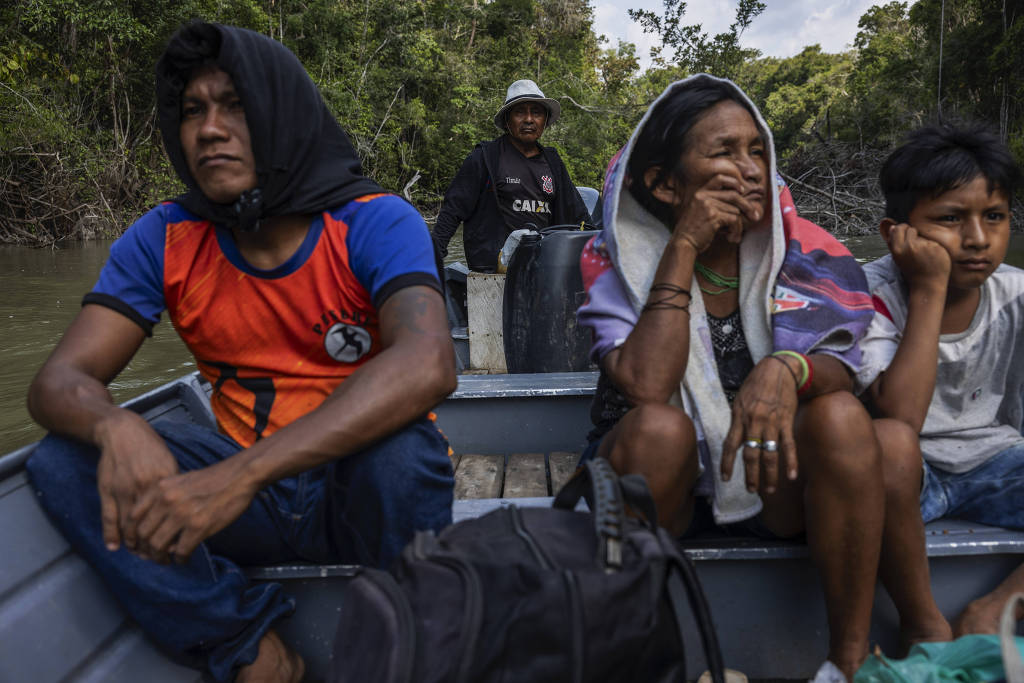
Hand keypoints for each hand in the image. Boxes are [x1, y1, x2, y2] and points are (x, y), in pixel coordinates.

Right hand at [94, 410, 178, 552]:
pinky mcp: (108, 489)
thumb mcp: (169, 464)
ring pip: (129, 525)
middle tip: (156, 557)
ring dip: (133, 543)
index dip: (172, 536)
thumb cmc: (150, 449)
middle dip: (152, 545)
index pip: (170, 516)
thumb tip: (185, 506)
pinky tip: (115, 547)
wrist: (124, 432)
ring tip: (139, 553)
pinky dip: (111, 534)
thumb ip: (175, 485)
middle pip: (149, 525)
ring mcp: (124, 489)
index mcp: (164, 481)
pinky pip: (109, 516)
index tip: (175, 549)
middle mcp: (145, 487)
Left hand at [129, 458, 256, 562]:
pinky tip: (183, 559)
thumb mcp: (180, 482)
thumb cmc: (213, 479)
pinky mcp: (198, 526)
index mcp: (159, 488)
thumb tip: (155, 526)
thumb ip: (163, 500)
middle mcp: (166, 501)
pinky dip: (180, 559)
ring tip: (166, 560)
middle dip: (145, 550)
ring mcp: (182, 514)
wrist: (239, 475)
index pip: (132, 518)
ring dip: (160, 558)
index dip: (131, 536)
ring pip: (158, 546)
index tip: (136, 545)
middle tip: (152, 556)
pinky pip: (181, 551)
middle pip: (143, 534)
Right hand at [672, 164, 764, 251]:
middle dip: (747, 206)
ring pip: (735, 211)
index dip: (733, 182)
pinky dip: (736, 231)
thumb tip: (740, 206)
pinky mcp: (713, 216)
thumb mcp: (700, 212)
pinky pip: (734, 220)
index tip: (742, 191)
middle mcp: (704, 196)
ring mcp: (708, 205)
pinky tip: (731, 238)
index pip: (720, 179)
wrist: (683, 243)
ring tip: (733, 235)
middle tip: (755, 216)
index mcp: (700, 193)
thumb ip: (715, 204)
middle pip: (734, 195)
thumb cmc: (693, 231)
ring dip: (738, 226)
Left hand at [720, 357, 798, 493]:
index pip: (730, 446)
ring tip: (770, 489)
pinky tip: (791, 475)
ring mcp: (771, 423)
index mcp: (739, 418)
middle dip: (751, 475)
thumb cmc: (756, 384)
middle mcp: (754, 423)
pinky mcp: (786, 421)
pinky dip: (790, 461)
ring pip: (769, 454)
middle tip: (751, 490)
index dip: (727, 464)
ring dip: (770, 475)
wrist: (778, 369)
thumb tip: (737, 440)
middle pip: (751, 455)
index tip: (726, 478)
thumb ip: (738, 421)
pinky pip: (788, 445)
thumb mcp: (740, 400)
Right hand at [885, 222, 950, 290]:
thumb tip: (892, 226)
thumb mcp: (898, 258)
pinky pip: (933, 241)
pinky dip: (933, 248)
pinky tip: (932, 257)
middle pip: (911, 229)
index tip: (906, 237)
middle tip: (915, 248)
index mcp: (897, 249)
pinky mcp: (935, 247)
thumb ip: (893, 242)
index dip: (902, 230)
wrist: (928, 284)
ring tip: (923, 254)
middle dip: (913, 235)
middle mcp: (909, 246)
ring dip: (923, 242)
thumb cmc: (912, 272)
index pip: (898, 228)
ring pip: (922, 235)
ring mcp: (923, 246)